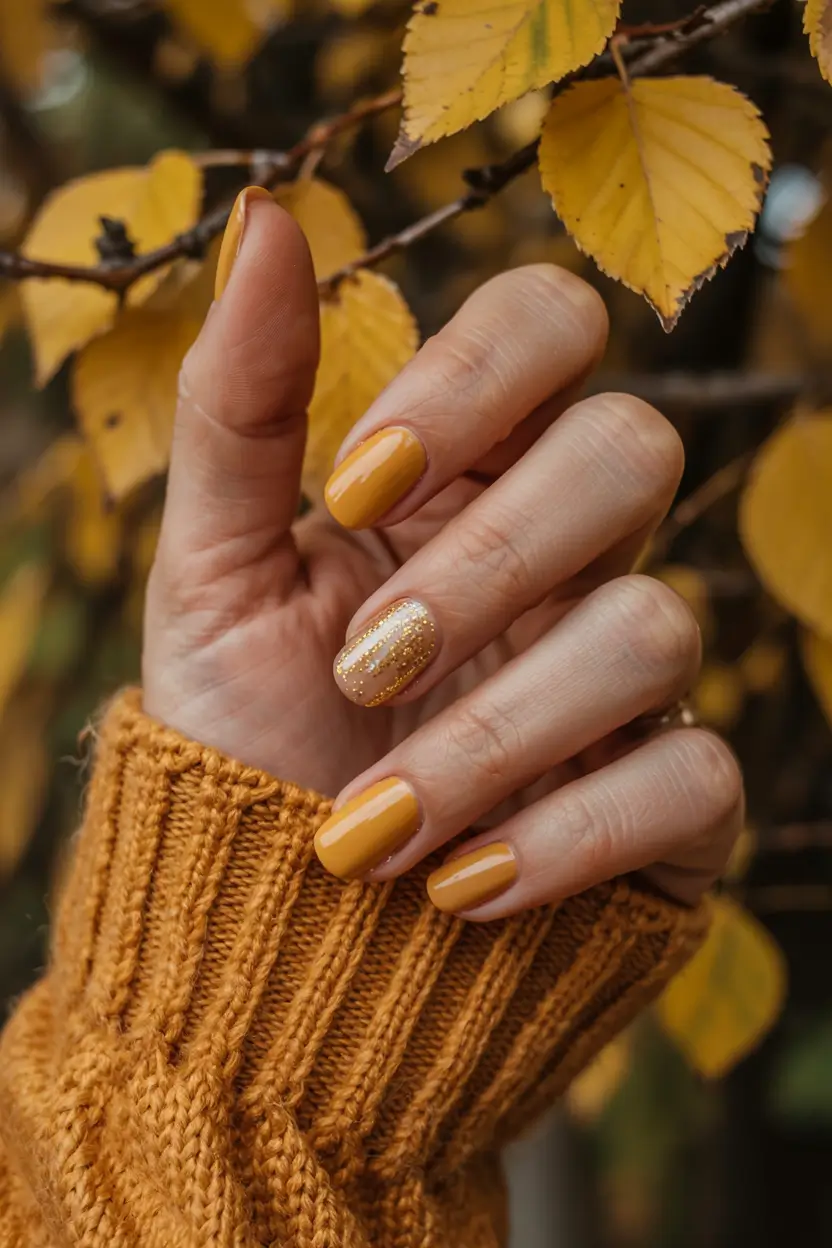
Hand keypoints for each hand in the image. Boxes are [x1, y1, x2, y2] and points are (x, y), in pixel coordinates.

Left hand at [144, 189, 742, 918]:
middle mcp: (563, 558)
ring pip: (660, 627)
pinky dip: (568, 836)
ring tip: (371, 829)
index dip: (478, 376)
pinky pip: (694, 779)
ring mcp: (625, 679)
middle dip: (494, 562)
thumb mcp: (211, 574)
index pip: (552, 325)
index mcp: (464, 479)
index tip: (357, 487)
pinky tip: (457, 892)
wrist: (274, 934)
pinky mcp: (668, 803)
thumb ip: (242, 406)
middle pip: (635, 452)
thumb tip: (270, 217)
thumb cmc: (244, 741)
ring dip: (498, 733)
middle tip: (368, 665)